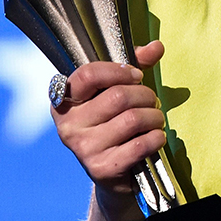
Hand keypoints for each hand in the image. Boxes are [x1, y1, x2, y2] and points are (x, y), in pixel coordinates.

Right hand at [52, 41, 166, 197]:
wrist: (114, 173)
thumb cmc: (114, 122)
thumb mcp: (118, 91)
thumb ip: (135, 66)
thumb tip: (157, 47)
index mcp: (64, 102)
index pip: (88, 75)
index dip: (118, 71)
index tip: (136, 76)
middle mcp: (68, 126)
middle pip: (118, 96)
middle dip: (145, 95)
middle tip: (152, 102)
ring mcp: (83, 149)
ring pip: (132, 119)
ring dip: (154, 117)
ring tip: (156, 119)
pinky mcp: (102, 169)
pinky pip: (140, 144)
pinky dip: (156, 138)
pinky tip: (156, 137)